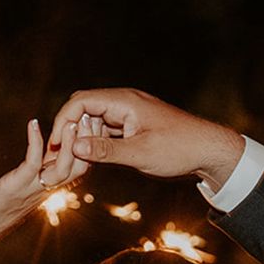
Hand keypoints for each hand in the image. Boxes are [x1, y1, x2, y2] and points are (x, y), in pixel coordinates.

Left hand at [0, 117, 93, 236]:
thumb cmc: (0, 203)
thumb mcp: (27, 183)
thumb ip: (41, 168)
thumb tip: (48, 150)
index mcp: (53, 185)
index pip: (81, 165)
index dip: (89, 145)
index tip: (92, 122)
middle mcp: (49, 187)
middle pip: (80, 167)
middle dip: (87, 143)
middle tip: (90, 117)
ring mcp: (34, 187)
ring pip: (64, 168)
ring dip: (69, 144)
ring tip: (72, 122)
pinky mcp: (18, 185)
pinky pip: (32, 162)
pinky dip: (35, 142)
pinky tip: (33, 124)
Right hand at [49, 88, 244, 190]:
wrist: (209, 151)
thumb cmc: (179, 149)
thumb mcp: (140, 153)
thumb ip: (105, 150)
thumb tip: (74, 146)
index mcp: (124, 102)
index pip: (80, 102)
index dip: (62, 121)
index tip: (54, 145)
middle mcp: (124, 103)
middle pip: (83, 109)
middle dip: (68, 129)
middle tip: (60, 155)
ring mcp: (128, 114)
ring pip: (93, 122)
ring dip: (81, 139)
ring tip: (74, 162)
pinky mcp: (133, 127)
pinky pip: (106, 131)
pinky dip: (95, 143)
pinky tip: (91, 160)